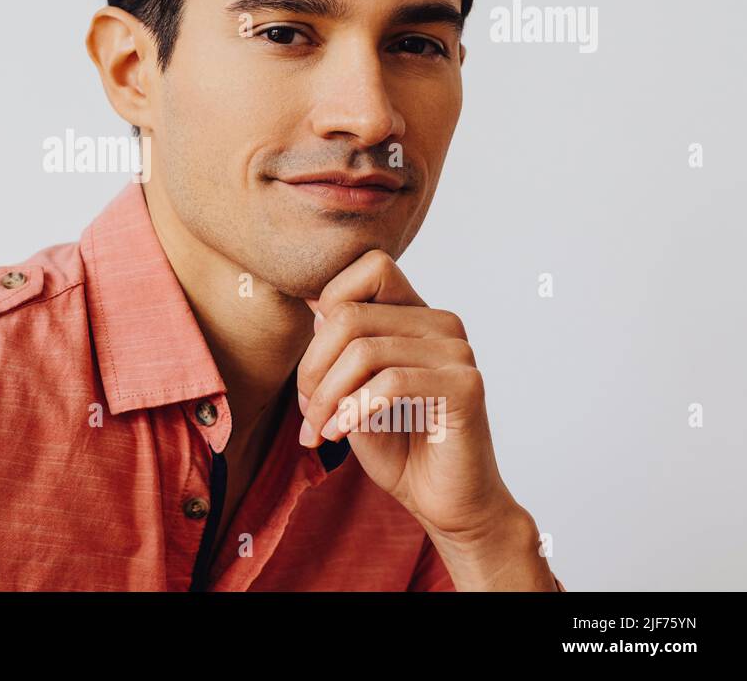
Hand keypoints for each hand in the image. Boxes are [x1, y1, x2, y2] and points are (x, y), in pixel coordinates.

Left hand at [296, 248, 556, 589]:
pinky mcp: (465, 386)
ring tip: (317, 431)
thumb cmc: (398, 447)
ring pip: (363, 350)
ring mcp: (457, 353)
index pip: (370, 267)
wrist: (445, 504)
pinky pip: (390, 382)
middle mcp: (442, 324)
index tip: (313, 369)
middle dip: (313, 366)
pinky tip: (339, 434)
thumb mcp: (351, 390)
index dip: (328, 307)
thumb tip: (315, 301)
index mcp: (418, 316)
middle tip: (307, 411)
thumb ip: (338, 346)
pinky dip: (352, 410)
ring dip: (326, 397)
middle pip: (350, 314)